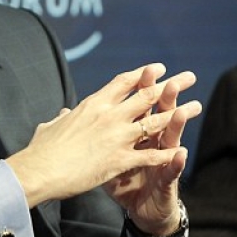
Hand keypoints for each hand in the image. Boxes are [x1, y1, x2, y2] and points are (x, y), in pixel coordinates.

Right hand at [7, 63, 201, 211]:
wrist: (39, 169)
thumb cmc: (42, 148)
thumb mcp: (52, 125)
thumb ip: (63, 117)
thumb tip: (65, 113)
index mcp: (92, 104)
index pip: (123, 82)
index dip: (143, 74)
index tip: (158, 68)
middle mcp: (108, 116)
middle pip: (146, 96)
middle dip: (171, 85)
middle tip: (189, 77)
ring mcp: (116, 137)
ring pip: (155, 122)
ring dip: (178, 114)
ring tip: (197, 106)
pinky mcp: (119, 160)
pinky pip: (150, 155)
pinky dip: (167, 153)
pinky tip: (181, 150)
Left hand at [104, 65, 199, 236]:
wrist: (142, 208)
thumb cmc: (122, 180)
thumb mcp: (102, 154)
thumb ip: (89, 131)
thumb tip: (68, 113)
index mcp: (135, 132)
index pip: (140, 104)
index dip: (144, 86)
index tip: (150, 68)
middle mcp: (152, 142)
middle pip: (159, 114)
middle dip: (166, 97)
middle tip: (175, 79)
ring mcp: (161, 159)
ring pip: (170, 138)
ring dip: (176, 124)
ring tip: (183, 110)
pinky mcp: (164, 181)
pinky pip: (170, 171)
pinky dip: (175, 162)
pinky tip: (181, 154)